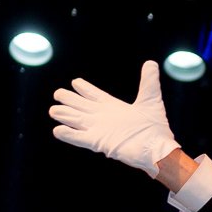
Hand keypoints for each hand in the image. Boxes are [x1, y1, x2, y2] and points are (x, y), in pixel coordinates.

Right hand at [50, 60, 178, 176]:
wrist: (157, 148)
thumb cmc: (155, 128)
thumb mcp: (151, 100)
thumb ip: (148, 82)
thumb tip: (151, 63)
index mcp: (113, 107)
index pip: (94, 95)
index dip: (85, 89)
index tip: (75, 81)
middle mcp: (103, 117)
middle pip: (80, 106)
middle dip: (68, 100)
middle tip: (58, 93)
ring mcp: (99, 130)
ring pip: (76, 120)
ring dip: (64, 114)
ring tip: (53, 110)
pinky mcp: (99, 143)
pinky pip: (80, 138)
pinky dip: (69, 134)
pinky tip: (57, 129)